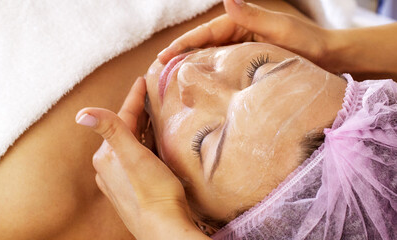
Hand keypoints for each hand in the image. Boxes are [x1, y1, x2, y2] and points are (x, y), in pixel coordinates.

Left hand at [75, 77, 207, 238]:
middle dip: (137, 112)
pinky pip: (134, 156)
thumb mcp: (133, 158)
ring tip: (153, 114)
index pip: (121, 118)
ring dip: (140, 128)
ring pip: (130, 143)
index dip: (134, 98)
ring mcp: (118, 178)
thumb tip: (81, 113)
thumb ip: (112, 131)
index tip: (142, 80)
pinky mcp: (130, 187)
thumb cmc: (154, 194)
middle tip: (150, 95)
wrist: (164, 229)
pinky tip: (152, 143)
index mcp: (107, 155)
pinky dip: (143, 144)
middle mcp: (108, 166)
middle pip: (124, 129)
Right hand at [158, 0, 330, 68]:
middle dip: (180, 55)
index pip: (205, 34)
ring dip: (192, 65)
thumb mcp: (278, 28)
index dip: (182, 44)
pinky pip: (223, 67)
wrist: (329, 56)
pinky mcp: (248, 61)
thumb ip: (251, 14)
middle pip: (203, 45)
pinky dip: (209, 73)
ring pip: (211, 56)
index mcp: (240, 22)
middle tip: (159, 70)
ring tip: (172, 78)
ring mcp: (242, 48)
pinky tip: (201, 84)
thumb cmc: (307, 41)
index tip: (163, 55)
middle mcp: (238, 34)